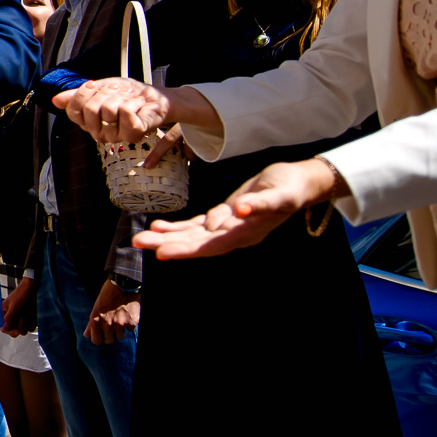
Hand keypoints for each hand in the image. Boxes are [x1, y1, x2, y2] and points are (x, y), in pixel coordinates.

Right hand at [1, 273, 36, 335]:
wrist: (33, 289)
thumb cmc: (22, 294)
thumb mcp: (14, 307)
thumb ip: (8, 318)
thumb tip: (3, 328)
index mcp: (4, 313)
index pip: (4, 328)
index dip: (10, 331)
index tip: (17, 331)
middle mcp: (11, 317)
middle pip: (14, 330)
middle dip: (20, 326)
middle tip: (24, 319)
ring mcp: (19, 318)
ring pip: (23, 330)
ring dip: (27, 325)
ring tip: (29, 315)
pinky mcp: (27, 319)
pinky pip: (30, 327)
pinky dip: (32, 323)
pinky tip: (33, 316)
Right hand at [52, 77, 171, 144]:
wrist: (155, 97)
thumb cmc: (128, 94)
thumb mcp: (100, 89)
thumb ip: (78, 95)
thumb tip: (55, 100)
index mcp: (89, 123)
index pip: (73, 111)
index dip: (82, 94)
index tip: (94, 84)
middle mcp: (99, 133)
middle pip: (90, 109)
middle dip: (105, 92)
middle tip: (117, 89)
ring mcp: (116, 136)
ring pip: (108, 110)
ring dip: (121, 96)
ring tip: (130, 96)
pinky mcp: (132, 134)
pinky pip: (125, 113)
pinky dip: (133, 102)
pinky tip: (138, 102)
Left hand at [85, 278, 139, 343]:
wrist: (123, 284)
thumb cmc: (107, 296)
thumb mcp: (96, 308)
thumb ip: (91, 324)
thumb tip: (86, 335)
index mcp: (96, 320)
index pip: (96, 341)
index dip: (100, 338)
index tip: (103, 335)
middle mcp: (107, 324)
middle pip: (109, 341)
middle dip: (111, 335)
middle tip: (113, 325)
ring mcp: (120, 324)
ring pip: (120, 337)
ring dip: (121, 330)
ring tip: (121, 318)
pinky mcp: (132, 322)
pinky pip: (130, 330)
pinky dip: (130, 324)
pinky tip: (127, 314)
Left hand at [136, 157, 348, 260]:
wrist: (298, 184)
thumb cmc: (289, 188)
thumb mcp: (278, 194)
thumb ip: (259, 204)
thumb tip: (240, 211)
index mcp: (245, 233)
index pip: (210, 245)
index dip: (186, 249)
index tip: (162, 252)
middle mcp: (233, 235)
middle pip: (195, 244)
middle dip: (167, 244)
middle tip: (138, 242)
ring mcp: (228, 228)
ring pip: (192, 237)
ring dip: (166, 237)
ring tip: (140, 238)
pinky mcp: (224, 218)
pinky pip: (196, 227)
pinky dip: (178, 228)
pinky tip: (159, 227)